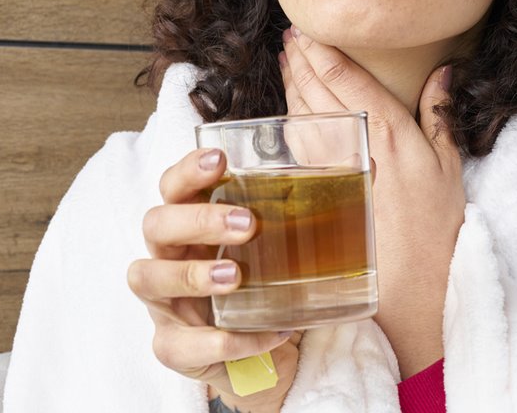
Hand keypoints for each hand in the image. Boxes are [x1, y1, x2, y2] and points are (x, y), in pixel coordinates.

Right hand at [127, 148, 303, 409]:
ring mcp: (165, 302)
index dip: (189, 170)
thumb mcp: (290, 245)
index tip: (221, 160)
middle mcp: (169, 256)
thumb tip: (367, 166)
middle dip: (197, 219)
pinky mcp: (173, 346)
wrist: (262, 356)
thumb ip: (321, 205)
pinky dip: (223, 339)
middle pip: (157, 224)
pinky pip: (180, 344)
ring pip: (148, 278)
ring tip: (234, 276)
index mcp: (194, 222)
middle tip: (247, 223)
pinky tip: (265, 333)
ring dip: (192, 274)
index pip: (174, 186)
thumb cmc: (267, 285)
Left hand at [279, 27, 465, 375]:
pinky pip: (295, 146)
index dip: (320, 49)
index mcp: (388, 131)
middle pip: (314, 89)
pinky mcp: (317, 194)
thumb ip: (440, 115)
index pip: (344, 77)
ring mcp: (330, 169)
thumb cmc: (438, 231)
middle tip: (290, 37)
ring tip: (285, 62)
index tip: (307, 29)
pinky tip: (285, 111)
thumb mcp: (450, 168)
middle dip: (298, 59)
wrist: (414, 291)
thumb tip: (444, 70)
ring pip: (299, 114)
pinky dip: (287, 121)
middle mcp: (353, 145)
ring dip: (289, 84)